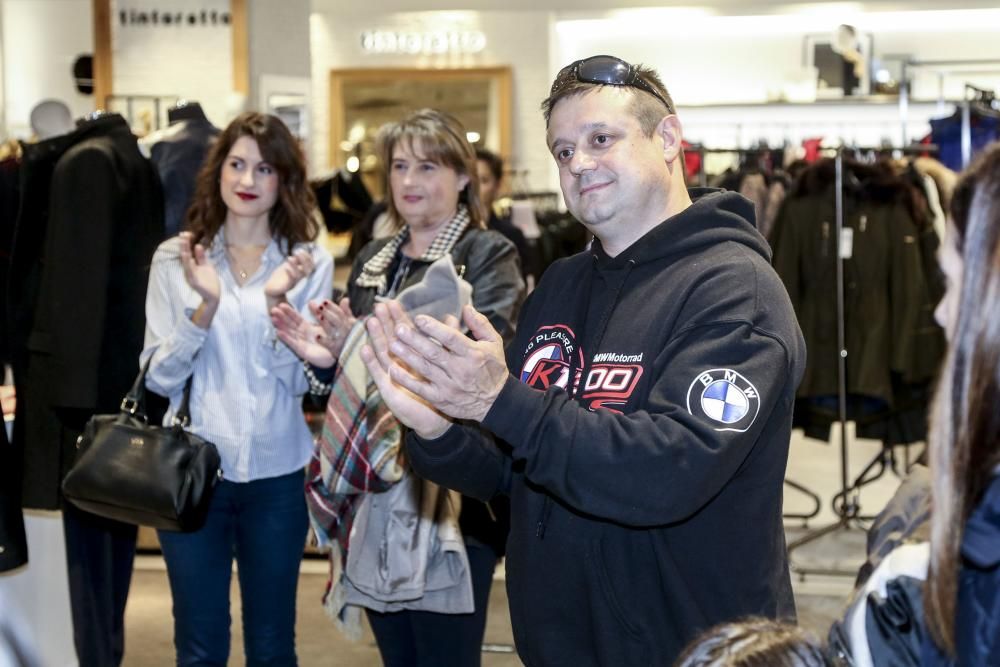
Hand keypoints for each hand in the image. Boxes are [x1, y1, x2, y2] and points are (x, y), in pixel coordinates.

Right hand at [179, 231, 219, 304]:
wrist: (213, 296)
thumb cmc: (209, 281)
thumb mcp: (206, 266)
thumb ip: (201, 257)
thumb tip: (198, 245)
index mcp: (191, 265)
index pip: (188, 252)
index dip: (187, 243)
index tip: (188, 233)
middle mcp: (189, 269)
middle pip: (185, 255)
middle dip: (184, 245)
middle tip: (183, 234)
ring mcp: (191, 276)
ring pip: (186, 263)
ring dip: (185, 252)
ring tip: (183, 243)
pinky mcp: (194, 282)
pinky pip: (191, 273)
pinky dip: (190, 266)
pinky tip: (190, 259)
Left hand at [264, 248, 314, 307]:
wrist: (272, 290)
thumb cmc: (281, 278)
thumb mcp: (288, 266)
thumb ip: (294, 261)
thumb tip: (299, 251)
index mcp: (301, 273)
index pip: (311, 265)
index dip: (308, 257)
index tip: (300, 249)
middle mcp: (300, 278)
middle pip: (309, 269)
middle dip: (305, 259)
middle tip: (297, 251)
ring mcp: (295, 282)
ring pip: (300, 274)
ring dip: (295, 265)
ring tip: (289, 258)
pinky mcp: (287, 286)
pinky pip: (292, 279)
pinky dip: (290, 272)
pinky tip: (285, 266)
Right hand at [270, 302, 336, 367]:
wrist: (338, 357)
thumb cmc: (337, 341)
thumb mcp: (340, 324)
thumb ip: (340, 312)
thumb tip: (347, 298)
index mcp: (308, 328)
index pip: (296, 318)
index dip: (289, 311)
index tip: (282, 304)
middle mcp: (303, 334)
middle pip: (290, 324)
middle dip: (282, 316)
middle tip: (273, 309)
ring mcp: (301, 342)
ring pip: (289, 332)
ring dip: (281, 325)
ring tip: (273, 318)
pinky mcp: (302, 350)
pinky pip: (293, 343)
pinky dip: (286, 338)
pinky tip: (278, 332)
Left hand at [311, 297, 356, 356]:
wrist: (355, 355)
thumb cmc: (351, 336)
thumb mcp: (350, 323)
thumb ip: (346, 311)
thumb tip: (345, 299)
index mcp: (349, 323)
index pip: (341, 313)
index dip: (332, 307)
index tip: (324, 301)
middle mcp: (346, 331)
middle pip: (337, 320)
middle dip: (329, 313)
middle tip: (320, 306)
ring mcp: (341, 341)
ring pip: (334, 331)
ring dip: (326, 324)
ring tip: (319, 317)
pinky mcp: (336, 350)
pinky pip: (330, 345)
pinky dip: (324, 341)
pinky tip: (317, 337)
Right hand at [360, 303, 451, 438]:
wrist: (435, 418)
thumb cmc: (439, 389)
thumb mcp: (444, 362)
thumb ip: (447, 339)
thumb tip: (451, 317)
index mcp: (413, 356)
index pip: (404, 333)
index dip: (398, 318)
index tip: (393, 303)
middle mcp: (400, 364)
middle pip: (390, 339)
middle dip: (385, 323)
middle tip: (379, 306)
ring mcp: (392, 377)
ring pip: (382, 353)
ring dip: (375, 338)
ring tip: (370, 322)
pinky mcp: (388, 390)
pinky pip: (379, 375)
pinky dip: (370, 363)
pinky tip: (364, 349)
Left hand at [373, 301, 508, 422]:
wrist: (496, 403)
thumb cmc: (493, 369)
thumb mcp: (494, 343)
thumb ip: (480, 324)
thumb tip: (466, 307)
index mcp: (472, 353)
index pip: (450, 338)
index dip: (433, 328)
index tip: (418, 318)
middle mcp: (460, 369)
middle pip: (434, 352)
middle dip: (414, 340)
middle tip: (398, 328)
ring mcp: (449, 385)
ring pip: (424, 369)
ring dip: (407, 356)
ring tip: (391, 344)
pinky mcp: (441, 399)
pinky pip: (420, 388)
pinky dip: (405, 380)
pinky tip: (392, 369)